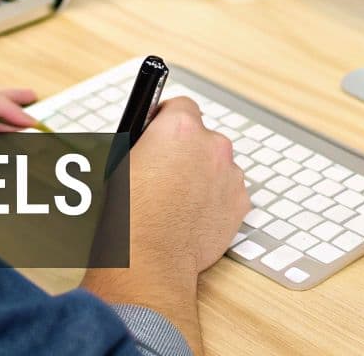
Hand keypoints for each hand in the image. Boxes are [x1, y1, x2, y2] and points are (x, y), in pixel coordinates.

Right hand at [81, 96, 249, 351]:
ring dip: (203, 176)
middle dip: (188, 151)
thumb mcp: (123, 163)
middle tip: (167, 173)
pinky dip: (215, 200)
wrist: (150, 258)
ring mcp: (230, 174)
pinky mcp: (240, 202)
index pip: (182, 105)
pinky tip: (193, 216)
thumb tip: (151, 140)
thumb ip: (146, 143)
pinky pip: (228, 192)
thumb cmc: (129, 214)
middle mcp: (211, 144)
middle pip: (203, 137)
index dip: (168, 119)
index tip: (162, 130)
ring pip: (217, 166)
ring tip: (179, 201)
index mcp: (179, 127)